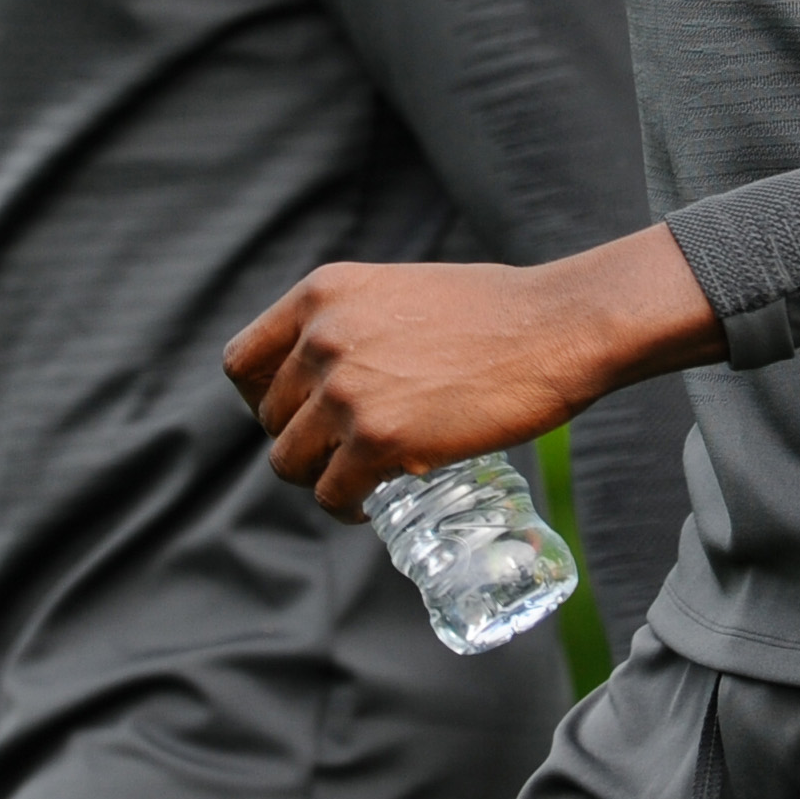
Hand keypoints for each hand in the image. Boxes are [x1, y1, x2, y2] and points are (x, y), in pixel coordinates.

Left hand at [225, 224, 720, 516]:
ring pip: (291, 463)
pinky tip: (370, 504)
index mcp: (322, 294)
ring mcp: (346, 390)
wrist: (556, 326)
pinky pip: (332, 493)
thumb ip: (356, 322)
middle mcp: (321, 338)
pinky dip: (346, 507)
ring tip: (355, 482)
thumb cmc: (496, 311)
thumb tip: (334, 367)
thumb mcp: (400, 291)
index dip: (261, 400)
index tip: (293, 417)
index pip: (242, 361)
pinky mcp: (377, 440)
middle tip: (340, 455)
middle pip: (270, 418)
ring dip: (320, 479)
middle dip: (301, 442)